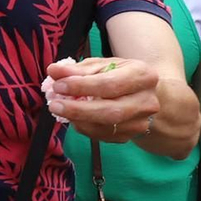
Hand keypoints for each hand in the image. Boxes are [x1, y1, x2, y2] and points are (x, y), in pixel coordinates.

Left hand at [46, 56, 161, 142]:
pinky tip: (73, 118)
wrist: (142, 93)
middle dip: (78, 110)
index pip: (110, 84)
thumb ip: (77, 69)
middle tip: (54, 105)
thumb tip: (53, 71)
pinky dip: (84, 127)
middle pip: (111, 111)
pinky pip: (103, 136)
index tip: (58, 85)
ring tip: (60, 109)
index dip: (82, 86)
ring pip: (106, 127)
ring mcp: (140, 122)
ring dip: (78, 120)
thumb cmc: (118, 74)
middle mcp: (146, 101)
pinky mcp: (130, 136)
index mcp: (143, 76)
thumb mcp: (101, 65)